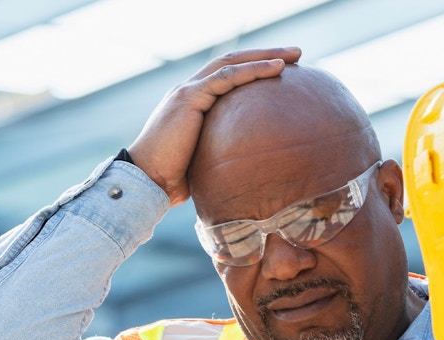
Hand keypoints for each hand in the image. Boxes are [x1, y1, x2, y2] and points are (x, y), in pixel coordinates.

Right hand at [128, 47, 301, 205]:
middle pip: (234, 62)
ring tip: (295, 55)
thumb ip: (224, 154)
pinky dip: (253, 70)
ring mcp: (189, 91)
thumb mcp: (207, 162)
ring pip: (232, 63)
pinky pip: (227, 77)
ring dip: (265, 56)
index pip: (229, 77)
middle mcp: (191, 90)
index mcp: (195, 103)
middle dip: (266, 55)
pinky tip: (277, 68)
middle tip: (296, 54)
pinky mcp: (190, 97)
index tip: (285, 71)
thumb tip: (250, 170)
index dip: (256, 70)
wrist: (147, 182)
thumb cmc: (175, 180)